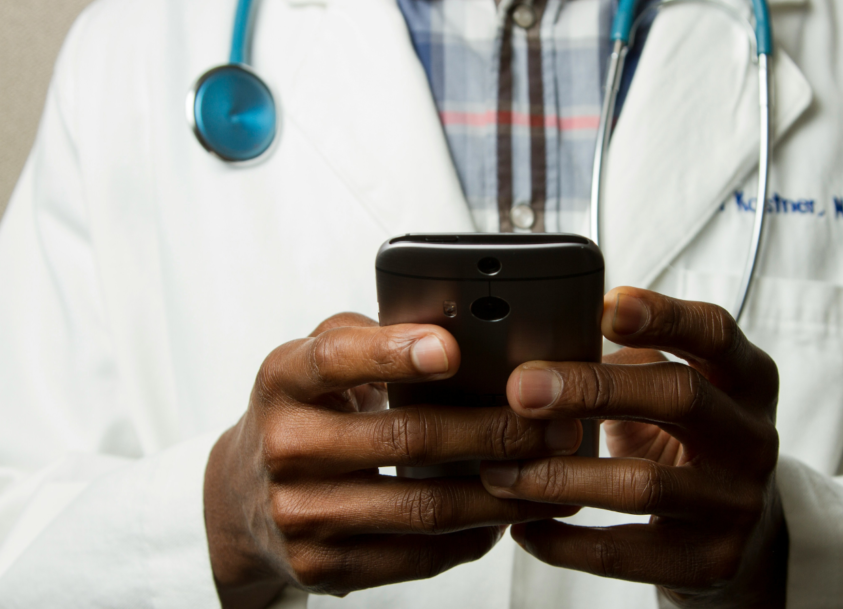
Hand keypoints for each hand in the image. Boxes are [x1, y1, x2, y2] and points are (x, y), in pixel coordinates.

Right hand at [204, 313, 581, 608]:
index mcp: (284, 380)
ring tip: (550, 474)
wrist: (239, 499)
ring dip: (500, 493)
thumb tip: (456, 327)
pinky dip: (471, 538)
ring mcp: (300, 514)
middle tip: (554, 424)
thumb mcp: (313, 361)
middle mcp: (286, 447)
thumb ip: (370, 337)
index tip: (452, 349)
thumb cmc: (301, 414)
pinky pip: (415, 557)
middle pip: (406, 438)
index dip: (394, 353)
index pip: (336, 359)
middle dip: (494, 431)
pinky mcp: (322, 566)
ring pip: (423, 507)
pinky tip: (503, 518)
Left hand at [479, 287, 785, 607]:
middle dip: (592, 388)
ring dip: (559, 475)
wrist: (745, 536)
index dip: (663, 316)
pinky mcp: (710, 561)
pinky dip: (563, 541)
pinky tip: (524, 526)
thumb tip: (539, 343)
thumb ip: (629, 362)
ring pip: (643, 484)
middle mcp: (752, 437)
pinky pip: (623, 553)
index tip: (604, 306)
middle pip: (680, 396)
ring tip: (500, 471)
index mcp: (746, 380)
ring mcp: (736, 503)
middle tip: (522, 389)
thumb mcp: (677, 391)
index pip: (715, 333)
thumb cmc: (689, 443)